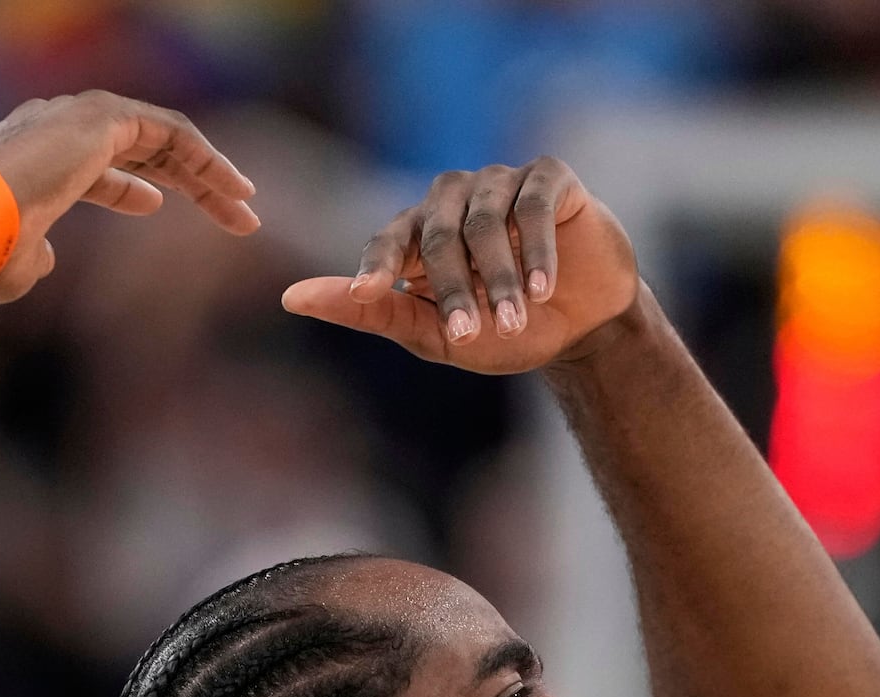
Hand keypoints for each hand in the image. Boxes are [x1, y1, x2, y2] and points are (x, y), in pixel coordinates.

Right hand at [0, 90, 257, 303]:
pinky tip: (233, 188)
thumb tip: (49, 262)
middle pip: (140, 148)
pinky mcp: (101, 117)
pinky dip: (205, 157)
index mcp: (37, 158)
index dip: (131, 185)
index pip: (95, 163)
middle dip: (187, 180)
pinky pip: (171, 132)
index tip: (160, 206)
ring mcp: (78, 116)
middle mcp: (57, 126)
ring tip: (245, 204)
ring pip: (163, 137)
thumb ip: (37, 255)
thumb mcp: (17, 260)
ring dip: (207, 171)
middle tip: (230, 212)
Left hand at [281, 159, 638, 372]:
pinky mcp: (549, 177)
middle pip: (437, 236)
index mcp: (419, 233)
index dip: (377, 267)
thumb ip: (375, 315)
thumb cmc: (507, 332)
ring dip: (499, 277)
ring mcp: (501, 183)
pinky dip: (535, 250)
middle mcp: (454, 198)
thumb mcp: (440, 336)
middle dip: (455, 290)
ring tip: (515, 320)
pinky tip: (543, 289)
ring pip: (484, 222)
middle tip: (472, 335)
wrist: (588, 327)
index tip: (366, 294)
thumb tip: (291, 298)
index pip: (387, 240)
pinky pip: (532, 206)